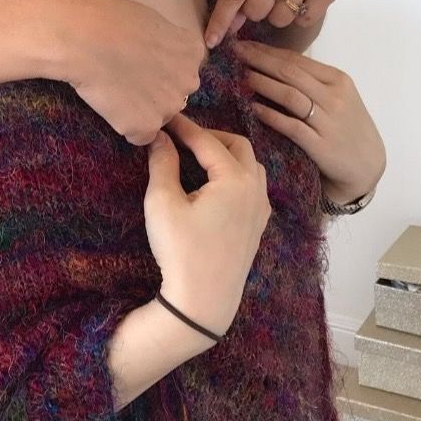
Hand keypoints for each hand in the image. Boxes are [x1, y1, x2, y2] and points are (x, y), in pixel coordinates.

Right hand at [65, 0, 205, 145]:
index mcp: (193, 52)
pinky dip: (125, 125)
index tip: (138, 62)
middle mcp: (189, 81)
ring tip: (114, 90)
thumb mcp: (153, 23)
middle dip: (155, 92)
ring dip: (140, 110)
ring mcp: (169, 106)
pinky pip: (139, 135)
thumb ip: (166, 45)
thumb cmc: (110, 19)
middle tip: (125, 77)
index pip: (182, 71)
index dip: (158, 69)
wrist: (84, 37)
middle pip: (174, 95)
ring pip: (158, 116)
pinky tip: (109, 104)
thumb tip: (158, 56)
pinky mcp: (146, 127)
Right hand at [142, 114, 270, 336]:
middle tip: (183, 138)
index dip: (184, 127)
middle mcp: (255, 189)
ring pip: (250, 166)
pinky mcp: (258, 226)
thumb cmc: (181, 252)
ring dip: (227, 154)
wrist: (203, 302)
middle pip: (238, 146)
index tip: (165, 118)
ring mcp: (261, 208)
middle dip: (210, 136)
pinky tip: (214, 184)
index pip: (207, 141)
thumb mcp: (163, 203)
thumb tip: (160, 137)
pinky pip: (253, 186)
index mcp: (234, 179)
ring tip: (198, 157)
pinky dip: (235, 174)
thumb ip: (162, 164)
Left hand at [232, 39, 384, 205]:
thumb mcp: (337, 98)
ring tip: (240, 77)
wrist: (367, 166)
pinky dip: (271, 116)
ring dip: (262, 84)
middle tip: (235, 53)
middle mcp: (334, 97)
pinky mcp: (320, 145)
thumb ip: (311, 82)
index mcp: (338, 80)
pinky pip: (291, 126)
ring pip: (290, 96)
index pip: (297, 60)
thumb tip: (271, 63)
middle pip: (290, 73)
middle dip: (260, 60)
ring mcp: (328, 121)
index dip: (268, 51)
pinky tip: (253, 109)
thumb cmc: (347, 128)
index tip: (244, 45)